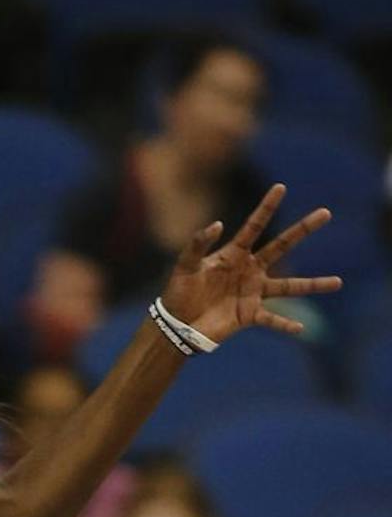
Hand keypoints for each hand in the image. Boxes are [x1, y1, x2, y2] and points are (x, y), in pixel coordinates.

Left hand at [158, 184, 340, 342]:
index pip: (254, 226)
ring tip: (338, 282)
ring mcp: (253, 292)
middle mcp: (249, 270)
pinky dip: (285, 324)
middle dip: (303, 230)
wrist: (178, 324)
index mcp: (233, 254)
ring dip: (313, 285)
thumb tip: (218, 224)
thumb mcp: (184, 265)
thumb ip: (198, 244)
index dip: (266, 207)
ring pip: (290, 286)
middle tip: (326, 212)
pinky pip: (273, 320)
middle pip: (281, 246)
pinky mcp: (250, 315)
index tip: (280, 187)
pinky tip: (300, 329)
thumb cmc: (179, 292)